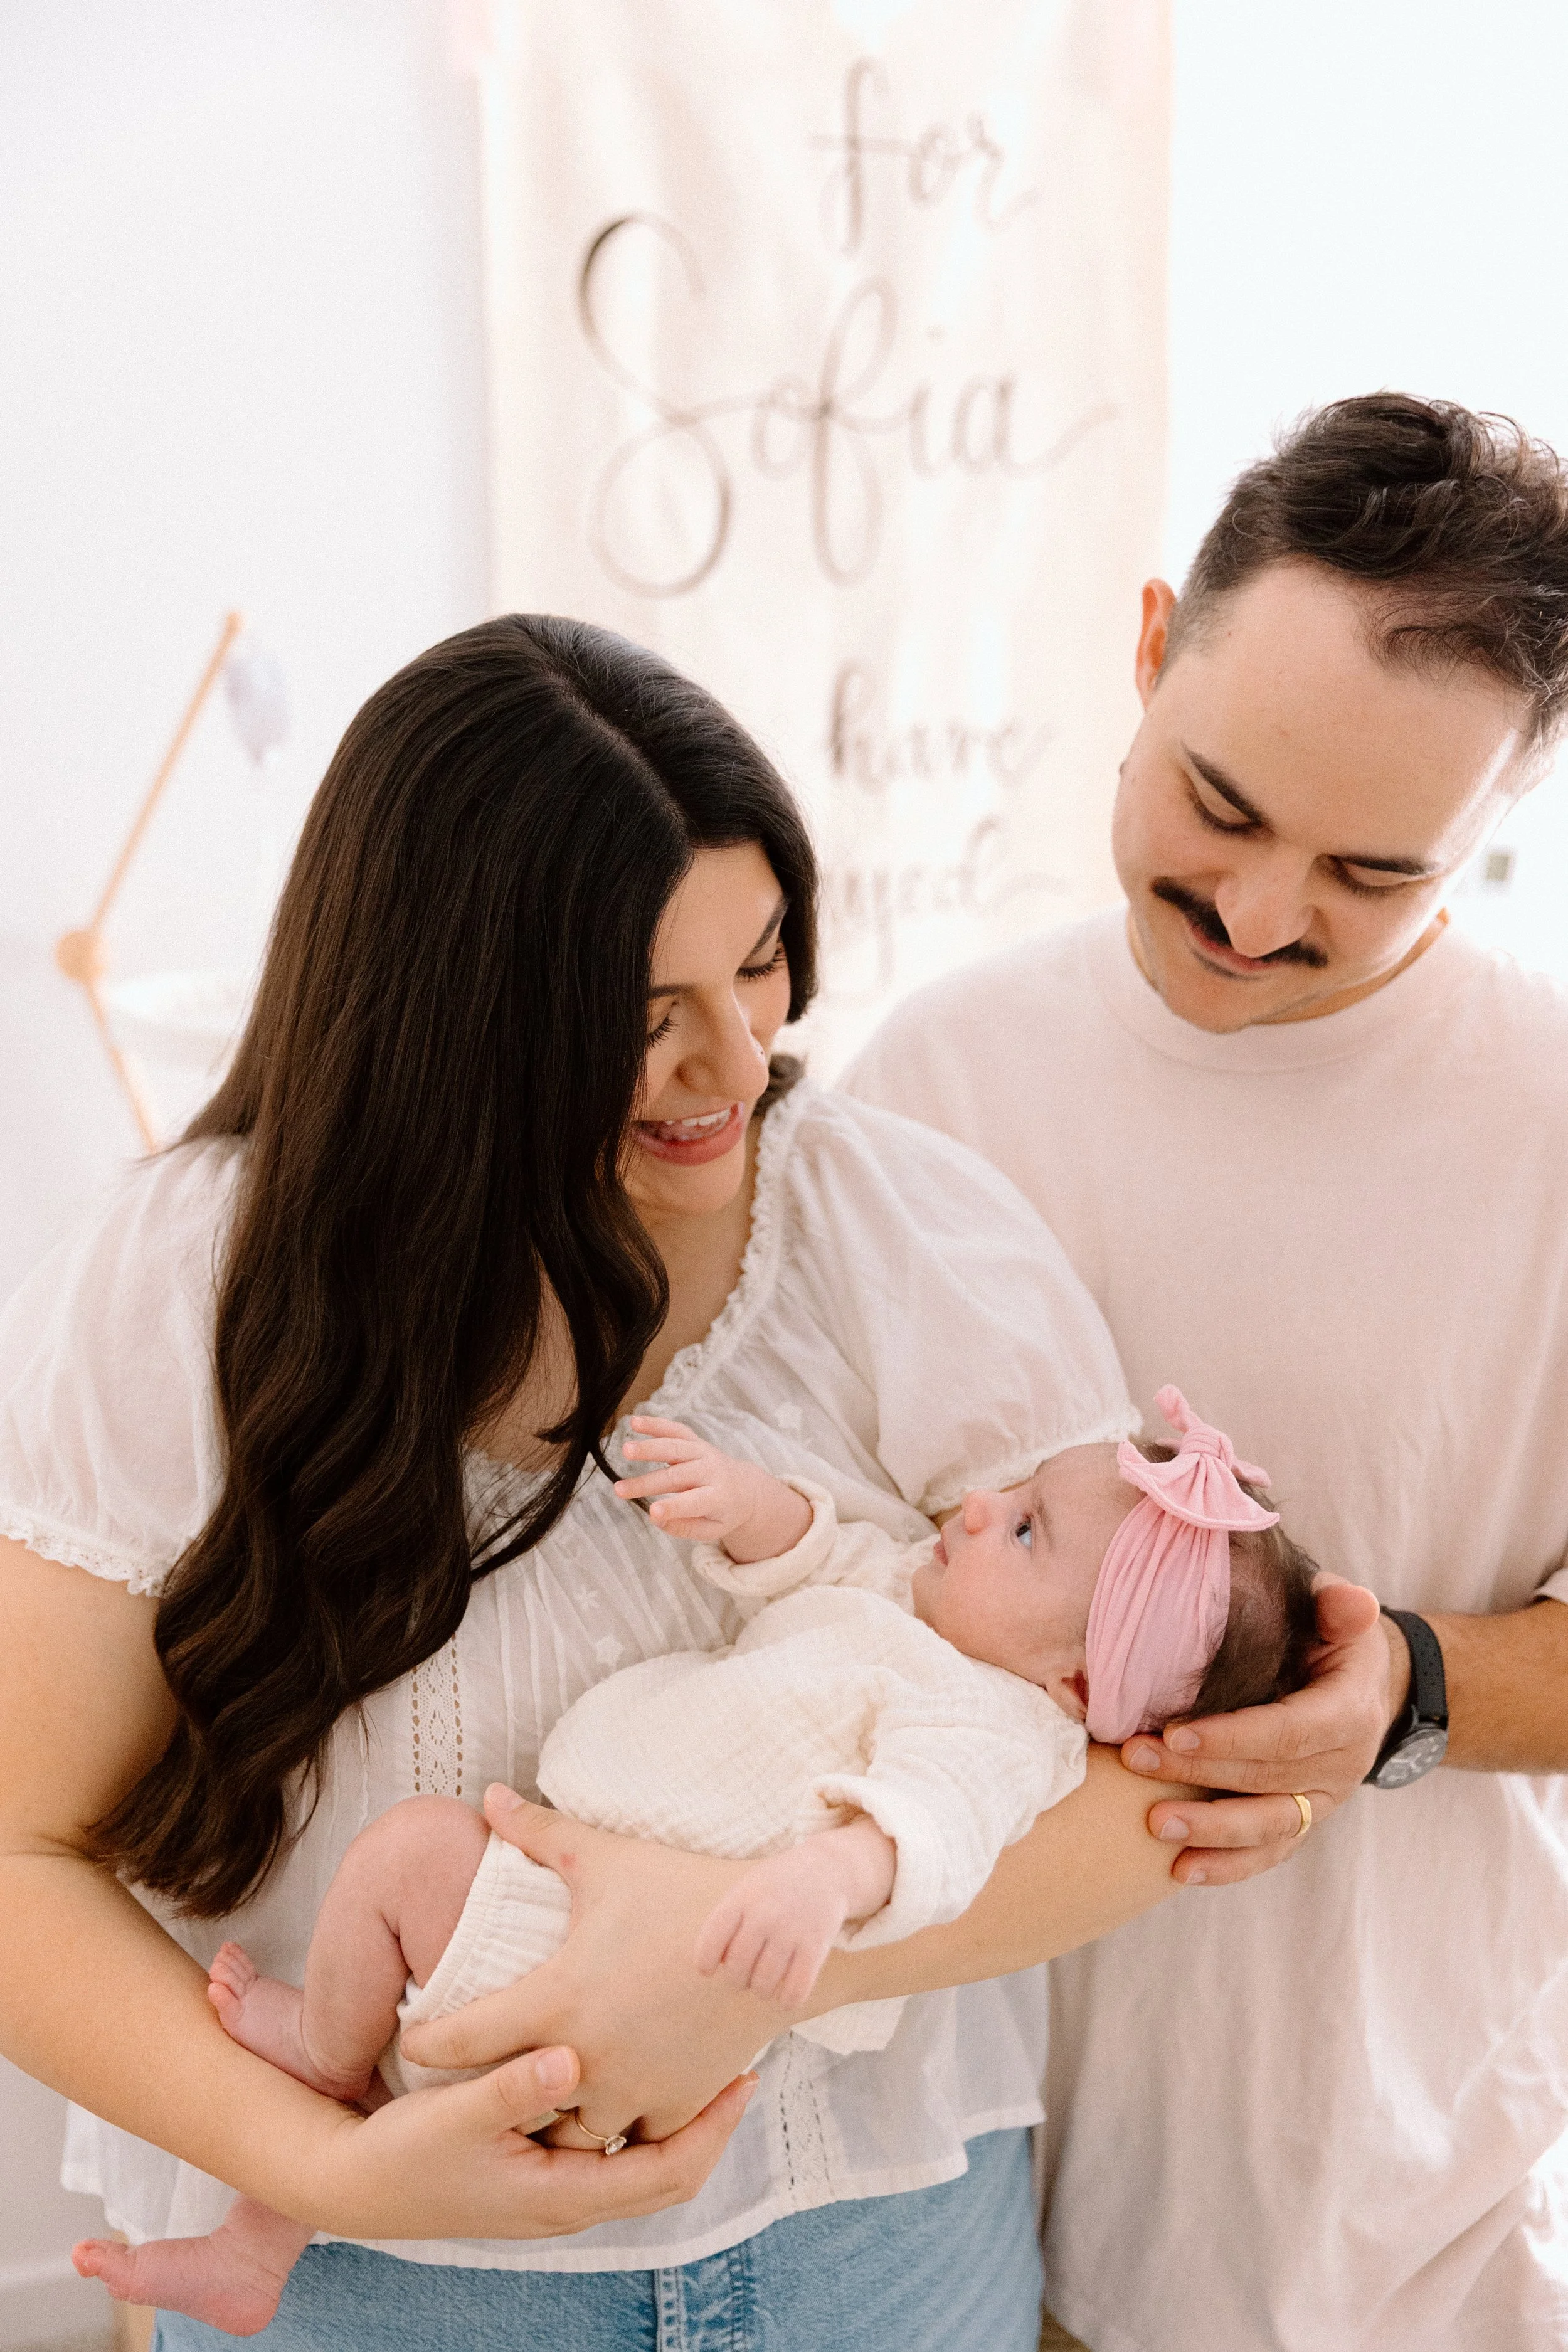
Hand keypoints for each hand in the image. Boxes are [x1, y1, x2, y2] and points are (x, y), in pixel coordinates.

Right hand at [300, 2038, 754, 2240]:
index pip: (665, 2173)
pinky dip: (641, 2112)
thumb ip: (512, 2086)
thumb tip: (570, 2059)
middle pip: (668, 2171)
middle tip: (745, 2058)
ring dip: (678, 2114)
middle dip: (711, 2121)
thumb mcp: (456, 2115)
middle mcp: (570, 2201)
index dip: (712, 2129)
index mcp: (561, 2196)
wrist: (356, 2184)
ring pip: (642, 2159)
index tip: (745, 2076)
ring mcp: (558, 2187)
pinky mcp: (544, 2167)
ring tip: (706, 2053)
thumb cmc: (406, 2153)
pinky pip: (613, 2147)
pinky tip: (643, 2066)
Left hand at [400, 1787, 793, 2141]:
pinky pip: (628, 2143)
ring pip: (568, 2137)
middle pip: (510, 2104)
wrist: (775, 1932)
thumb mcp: (606, 1857)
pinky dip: (616, 2130)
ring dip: (555, 2121)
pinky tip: (607, 2108)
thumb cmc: (683, 1889)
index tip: (415, 2041)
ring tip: (540, 2103)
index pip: (462, 2040)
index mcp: (557, 1998)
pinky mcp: (676, 2106)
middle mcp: (587, 2057)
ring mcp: (634, 2089)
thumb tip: (486, 1795)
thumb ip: (538, 1832)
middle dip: (491, 2094)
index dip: (428, 2044)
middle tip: (474, 2080)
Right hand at [614, 1417, 811, 1558]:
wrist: (746, 1487)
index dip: (674, 1508)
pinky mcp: (696, 1441)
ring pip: (674, 1447)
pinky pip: (676, 1430)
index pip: (694, 1502)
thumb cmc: (724, 1513)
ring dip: (649, 1447)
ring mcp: (704, 1452)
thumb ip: (684, 1526)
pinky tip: (634, 1422)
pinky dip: (656, 1424)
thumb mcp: (711, 1530)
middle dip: (647, 1482)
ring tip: (625, 1449)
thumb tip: (655, 1518)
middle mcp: (712, 1471)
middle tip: (619, 1489)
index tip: (652, 1512)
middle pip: (676, 1476)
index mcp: (720, 1497)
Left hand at [695, 1820, 897, 2006]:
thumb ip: (729, 1920)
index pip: (713, 1936)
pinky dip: (788, 2000)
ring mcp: (792, 1931)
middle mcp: (766, 1914)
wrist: (827, 1869)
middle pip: (737, 1966)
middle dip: (737, 1978)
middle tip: (744, 1975)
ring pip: (764, 1983)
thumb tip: (715, 1962)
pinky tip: (786, 1996)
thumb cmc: (778, 1885)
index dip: (705, 1960)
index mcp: (744, 1898)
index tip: (706, 1971)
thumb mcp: (749, 1888)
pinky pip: (796, 1989)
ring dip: (761, 1990)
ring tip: (764, 1983)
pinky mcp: (816, 1947)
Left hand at [1123, 1575, 1393, 1885]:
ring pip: (1268, 1826)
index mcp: (1349, 1712)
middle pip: (1266, 1779)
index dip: (1233, 1739)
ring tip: (1153, 1825)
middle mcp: (1342, 1766)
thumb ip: (1339, 1606)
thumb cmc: (1332, 1637)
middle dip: (1197, 1774)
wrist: (1363, 1683)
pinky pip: (1269, 1853)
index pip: (1288, 1733)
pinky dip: (1228, 1866)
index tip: (1174, 1734)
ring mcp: (1324, 1801)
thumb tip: (1350, 1603)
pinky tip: (1181, 1871)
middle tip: (1134, 1758)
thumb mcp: (1338, 1611)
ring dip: (1209, 1829)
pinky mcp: (1304, 1820)